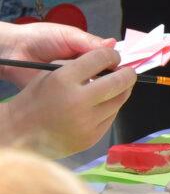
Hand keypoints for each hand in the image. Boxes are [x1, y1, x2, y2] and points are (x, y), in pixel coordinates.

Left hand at [0, 22, 114, 86]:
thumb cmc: (42, 37)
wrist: (15, 50)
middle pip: (101, 74)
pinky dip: (81, 96)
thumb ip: (89, 41)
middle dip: (108, 78)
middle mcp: (81, 68)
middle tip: (117, 81)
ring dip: (96, 88)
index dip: (115, 64)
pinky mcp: (60, 92)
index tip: (125, 70)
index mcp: (85, 52)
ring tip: (104, 90)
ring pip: (90, 86)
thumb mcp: (68, 35)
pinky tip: (87, 98)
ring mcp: (71, 81)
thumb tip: (114, 44)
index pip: (106, 59)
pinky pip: (73, 96)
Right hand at [0, 47, 135, 157]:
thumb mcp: (51, 73)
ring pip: (119, 100)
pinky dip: (110, 109)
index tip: (114, 58)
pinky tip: (103, 105)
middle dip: (128, 74)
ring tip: (117, 87)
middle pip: (119, 81)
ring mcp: (86, 123)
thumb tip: (110, 60)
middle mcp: (77, 102)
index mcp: (64, 80)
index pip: (101, 58)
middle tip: (127, 72)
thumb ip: (79, 64)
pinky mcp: (90, 138)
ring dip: (121, 91)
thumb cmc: (36, 99)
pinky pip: (111, 118)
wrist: (18, 133)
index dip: (112, 55)